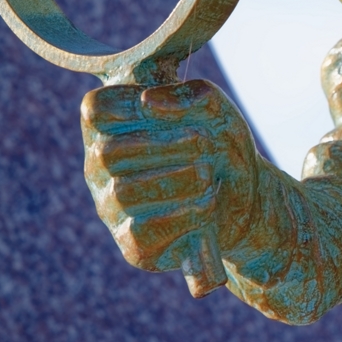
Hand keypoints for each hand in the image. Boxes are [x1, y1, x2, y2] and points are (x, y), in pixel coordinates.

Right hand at [81, 80, 259, 273]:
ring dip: (180, 179)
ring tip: (209, 176)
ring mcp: (112, 210)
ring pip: (124, 192)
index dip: (127, 105)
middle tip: (204, 144)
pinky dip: (183, 213)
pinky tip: (206, 205)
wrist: (247, 204)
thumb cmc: (221, 150)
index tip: (164, 110)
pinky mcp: (132, 246)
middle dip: (165, 145)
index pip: (94, 111)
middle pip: (108, 153)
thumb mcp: (217, 113)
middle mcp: (101, 171)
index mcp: (111, 132)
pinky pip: (142, 228)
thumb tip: (147, 102)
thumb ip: (189, 96)